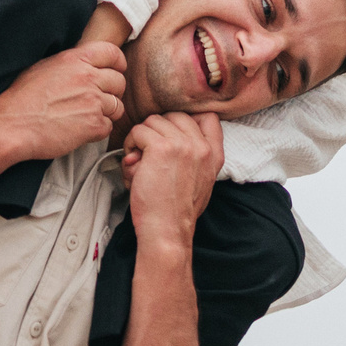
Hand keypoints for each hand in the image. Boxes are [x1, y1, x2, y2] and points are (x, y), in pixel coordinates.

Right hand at [0, 43, 127, 162]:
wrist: (11, 126)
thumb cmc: (21, 99)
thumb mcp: (44, 67)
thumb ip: (70, 64)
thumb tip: (83, 64)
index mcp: (75, 59)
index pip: (112, 53)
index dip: (117, 63)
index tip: (116, 71)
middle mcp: (88, 77)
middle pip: (119, 81)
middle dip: (112, 91)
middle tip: (96, 100)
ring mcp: (93, 101)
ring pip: (117, 106)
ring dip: (106, 112)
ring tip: (86, 116)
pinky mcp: (94, 125)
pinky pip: (108, 126)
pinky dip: (98, 130)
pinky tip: (81, 130)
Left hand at [122, 112, 221, 249]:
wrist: (168, 230)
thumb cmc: (177, 210)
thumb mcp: (201, 181)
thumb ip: (195, 157)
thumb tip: (164, 139)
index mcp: (214, 154)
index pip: (208, 117)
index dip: (186, 120)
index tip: (171, 134)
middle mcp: (201, 146)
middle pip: (175, 115)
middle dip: (158, 130)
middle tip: (148, 151)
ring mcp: (182, 145)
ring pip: (153, 121)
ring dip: (140, 138)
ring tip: (138, 159)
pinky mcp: (160, 148)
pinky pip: (139, 130)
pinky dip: (130, 144)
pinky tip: (132, 162)